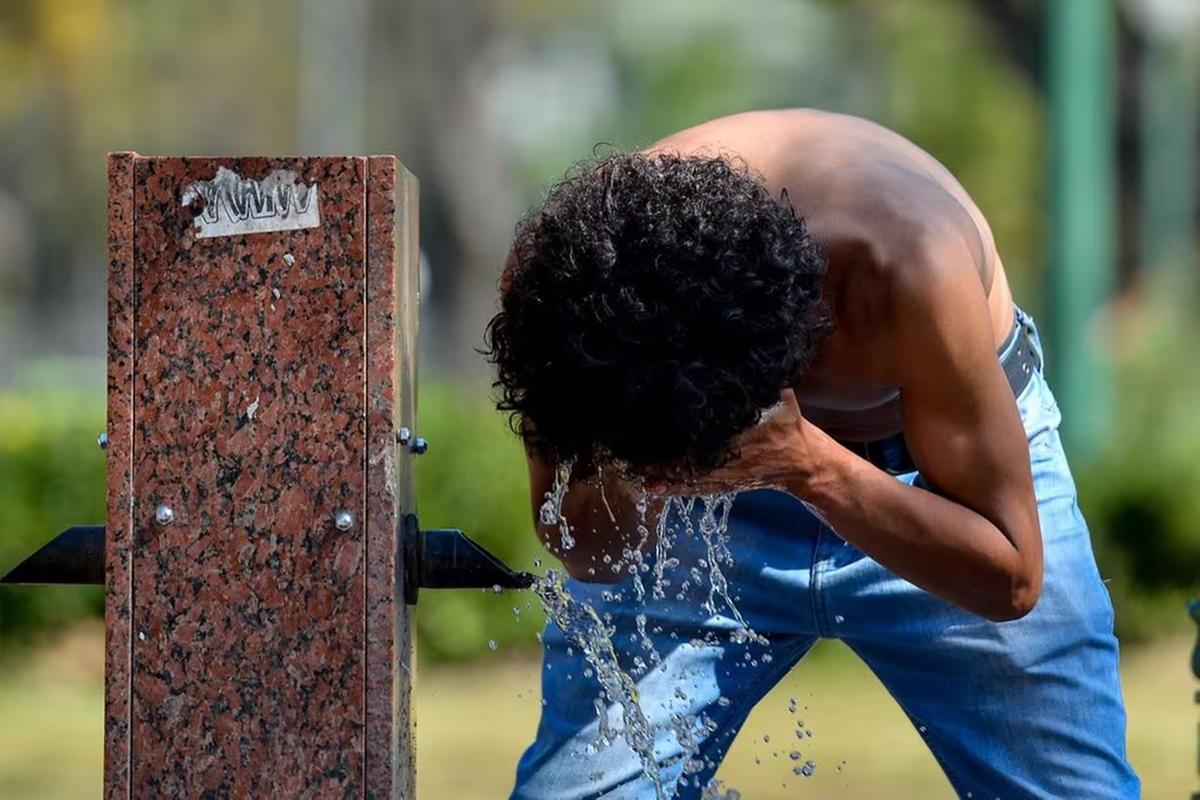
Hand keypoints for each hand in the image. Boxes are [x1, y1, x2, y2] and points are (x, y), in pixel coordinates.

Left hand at [645, 389, 818, 495]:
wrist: (803, 460)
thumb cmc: (789, 424)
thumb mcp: (781, 395)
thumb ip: (760, 378)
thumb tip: (745, 352)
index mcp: (743, 432)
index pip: (705, 430)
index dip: (679, 428)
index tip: (654, 422)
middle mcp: (731, 455)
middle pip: (690, 456)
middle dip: (662, 455)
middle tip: (632, 453)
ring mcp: (726, 474)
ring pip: (689, 476)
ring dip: (663, 474)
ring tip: (636, 471)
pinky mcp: (725, 485)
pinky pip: (696, 488)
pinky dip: (674, 488)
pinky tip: (652, 489)